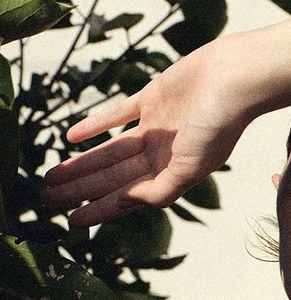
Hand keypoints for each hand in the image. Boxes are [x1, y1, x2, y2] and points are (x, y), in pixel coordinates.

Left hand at [44, 41, 250, 225]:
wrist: (234, 78)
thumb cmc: (219, 125)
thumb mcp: (191, 166)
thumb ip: (160, 189)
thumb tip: (127, 203)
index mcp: (173, 174)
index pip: (128, 197)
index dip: (99, 209)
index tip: (72, 220)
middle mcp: (162, 155)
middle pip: (112, 176)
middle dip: (81, 188)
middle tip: (47, 197)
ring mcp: (156, 128)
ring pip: (110, 151)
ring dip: (82, 162)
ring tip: (52, 173)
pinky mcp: (152, 100)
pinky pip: (117, 115)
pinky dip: (95, 126)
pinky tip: (72, 136)